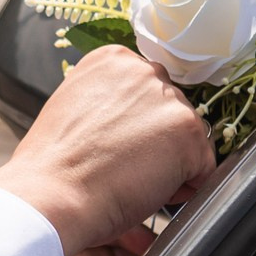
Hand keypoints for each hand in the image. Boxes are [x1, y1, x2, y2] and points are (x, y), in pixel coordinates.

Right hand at [0, 46, 213, 255]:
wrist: (51, 195)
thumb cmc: (53, 167)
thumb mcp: (73, 111)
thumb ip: (107, 102)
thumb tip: (131, 122)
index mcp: (112, 59)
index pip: (146, 91)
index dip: (136, 124)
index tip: (117, 143)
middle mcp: (144, 70)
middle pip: (171, 110)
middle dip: (156, 141)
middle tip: (124, 166)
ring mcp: (169, 99)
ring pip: (189, 139)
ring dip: (170, 164)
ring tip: (132, 180)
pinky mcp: (189, 132)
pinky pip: (204, 167)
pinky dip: (185, 187)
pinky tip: (149, 192)